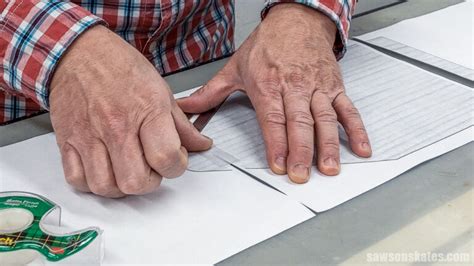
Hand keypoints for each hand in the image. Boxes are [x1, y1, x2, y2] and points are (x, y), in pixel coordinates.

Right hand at [50, 25, 211, 196]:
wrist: (79, 53)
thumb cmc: (119, 67)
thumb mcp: (161, 90)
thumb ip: (182, 125)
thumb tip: (200, 145)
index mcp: (146, 111)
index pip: (166, 158)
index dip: (176, 166)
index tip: (174, 160)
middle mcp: (116, 126)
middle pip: (136, 181)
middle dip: (150, 181)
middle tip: (151, 167)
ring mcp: (89, 135)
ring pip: (106, 187)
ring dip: (121, 186)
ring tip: (127, 169)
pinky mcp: (67, 141)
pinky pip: (77, 180)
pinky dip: (92, 183)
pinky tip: (104, 170)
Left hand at [178, 4, 370, 182]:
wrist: (297, 19)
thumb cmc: (268, 44)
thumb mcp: (235, 67)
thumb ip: (211, 92)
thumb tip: (185, 108)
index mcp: (268, 84)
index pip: (273, 119)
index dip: (277, 144)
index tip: (279, 165)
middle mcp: (295, 87)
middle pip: (300, 123)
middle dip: (301, 151)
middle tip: (302, 174)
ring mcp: (317, 88)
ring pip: (325, 118)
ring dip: (329, 145)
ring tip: (330, 168)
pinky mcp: (334, 87)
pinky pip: (348, 109)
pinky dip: (356, 129)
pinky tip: (360, 148)